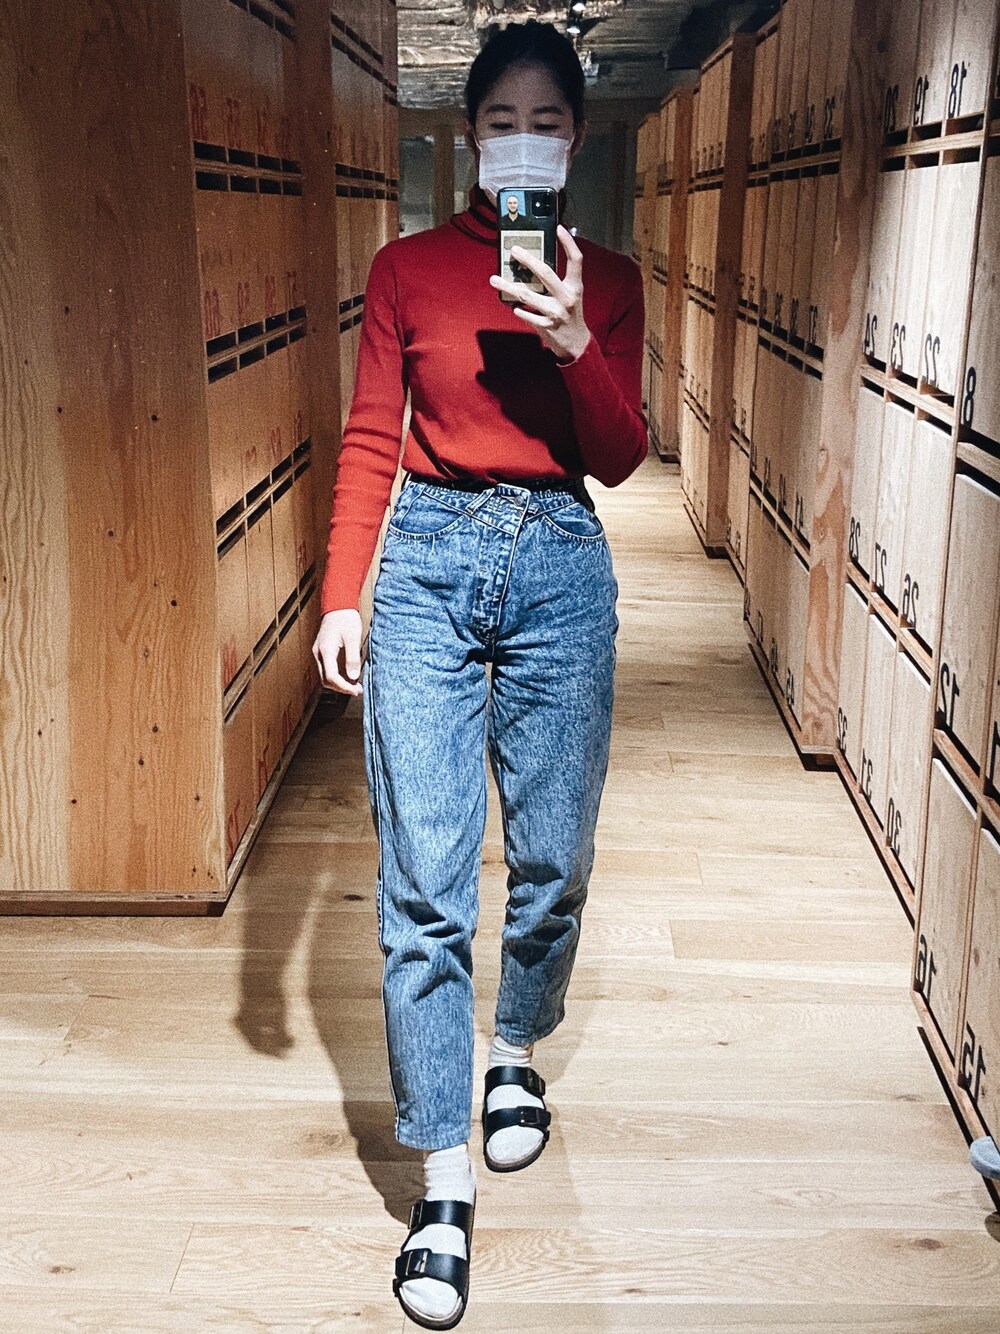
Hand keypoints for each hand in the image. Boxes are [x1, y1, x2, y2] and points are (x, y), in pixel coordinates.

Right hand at [313, 609, 363, 695]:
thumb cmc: (345, 618)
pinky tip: (348, 676)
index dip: (344, 687)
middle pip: (326, 680)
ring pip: (325, 676)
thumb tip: (353, 677)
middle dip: (341, 688)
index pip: (331, 677)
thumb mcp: (353, 638)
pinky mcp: (322, 652)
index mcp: (325, 650)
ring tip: (354, 685)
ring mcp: (318, 653)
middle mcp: (318, 653)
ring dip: (339, 684)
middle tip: (357, 690)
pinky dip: (337, 677)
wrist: (338, 605)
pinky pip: (327, 669)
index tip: (356, 691)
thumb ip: (352, 658)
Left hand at [489, 224, 590, 363]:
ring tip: (494, 279)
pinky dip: (517, 309)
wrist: (576, 343)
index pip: (575, 260)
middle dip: (528, 260)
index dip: (568, 243)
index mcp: (575, 287)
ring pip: (527, 295)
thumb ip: (557, 282)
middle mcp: (567, 298)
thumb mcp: (570, 295)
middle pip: (545, 273)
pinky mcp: (545, 326)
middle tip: (514, 250)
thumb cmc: (570, 315)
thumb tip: (533, 266)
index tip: (558, 228)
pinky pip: (525, 314)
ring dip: (508, 286)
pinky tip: (512, 305)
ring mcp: (555, 312)